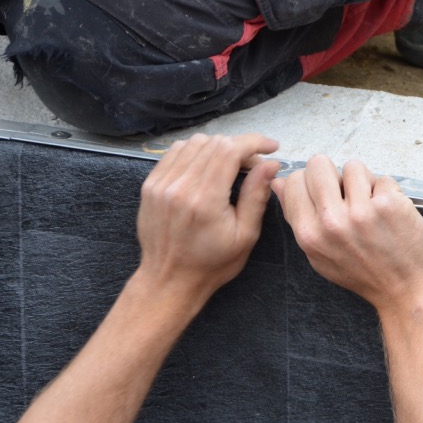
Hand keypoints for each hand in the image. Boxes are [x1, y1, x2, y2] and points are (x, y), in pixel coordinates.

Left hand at [135, 133, 278, 302]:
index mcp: (205, 200)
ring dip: (218, 147)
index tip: (271, 147)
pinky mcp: (151, 185)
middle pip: (214, 143)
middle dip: (240, 147)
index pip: (230, 150)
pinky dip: (196, 152)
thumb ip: (256, 195)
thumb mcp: (245, 236)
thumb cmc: (211, 264)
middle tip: (253, 166)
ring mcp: (161, 184)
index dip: (254, 142)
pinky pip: (175, 152)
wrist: (170, 280)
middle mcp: (180, 186)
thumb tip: (270, 165)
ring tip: (231, 166)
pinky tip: (207, 167)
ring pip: (194, 143)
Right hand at [273, 156, 422, 313]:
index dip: (311, 182)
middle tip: (347, 194)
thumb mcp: (319, 254)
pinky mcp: (388, 204)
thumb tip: (279, 182)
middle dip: (333, 174)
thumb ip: (297, 217)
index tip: (324, 192)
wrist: (403, 290)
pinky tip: (389, 213)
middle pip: (318, 164)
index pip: (294, 181)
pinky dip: (388, 192)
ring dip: (363, 183)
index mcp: (309, 234)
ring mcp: (361, 211)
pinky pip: (382, 178)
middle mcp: (331, 222)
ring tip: (370, 206)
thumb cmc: (363, 274)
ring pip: (353, 167)